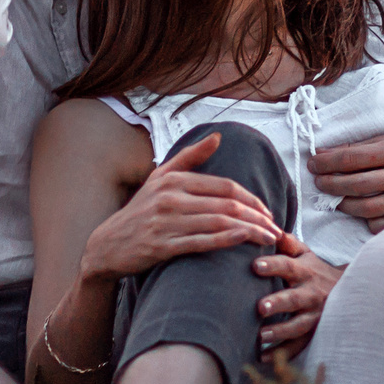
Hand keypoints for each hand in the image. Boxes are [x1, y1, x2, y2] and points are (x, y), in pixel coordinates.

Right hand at [81, 131, 284, 283]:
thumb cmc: (140, 211)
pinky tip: (244, 241)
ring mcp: (165, 222)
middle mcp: (170, 198)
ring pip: (219, 223)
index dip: (252, 199)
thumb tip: (218, 137)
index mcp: (173, 179)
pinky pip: (201, 242)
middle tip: (277, 228)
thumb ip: (190, 157)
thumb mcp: (160, 178)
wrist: (107, 245)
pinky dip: (226, 240)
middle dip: (258, 217)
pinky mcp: (161, 246)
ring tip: (269, 239)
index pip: (225, 186)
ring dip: (250, 231)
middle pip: (227, 204)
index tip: (268, 211)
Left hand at [254, 232, 341, 355]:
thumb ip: (287, 242)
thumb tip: (266, 225)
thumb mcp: (307, 254)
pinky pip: (298, 346)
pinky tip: (263, 358)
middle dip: (278, 303)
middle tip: (260, 307)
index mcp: (305, 272)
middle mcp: (310, 294)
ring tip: (261, 335)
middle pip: (294, 299)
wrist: (351, 292)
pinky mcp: (314, 333)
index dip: (273, 265)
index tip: (255, 265)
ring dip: (280, 331)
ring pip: (298, 325)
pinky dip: (282, 353)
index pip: (288, 266)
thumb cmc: (317, 271)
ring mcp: (314, 316)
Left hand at [308, 127, 383, 231]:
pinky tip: (364, 213)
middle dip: (329, 184)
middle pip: (354, 184)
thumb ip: (371, 145)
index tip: (313, 162)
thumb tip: (334, 152)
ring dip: (345, 204)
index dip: (327, 161)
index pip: (351, 157)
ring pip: (366, 208)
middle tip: (318, 182)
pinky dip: (369, 220)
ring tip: (337, 199)